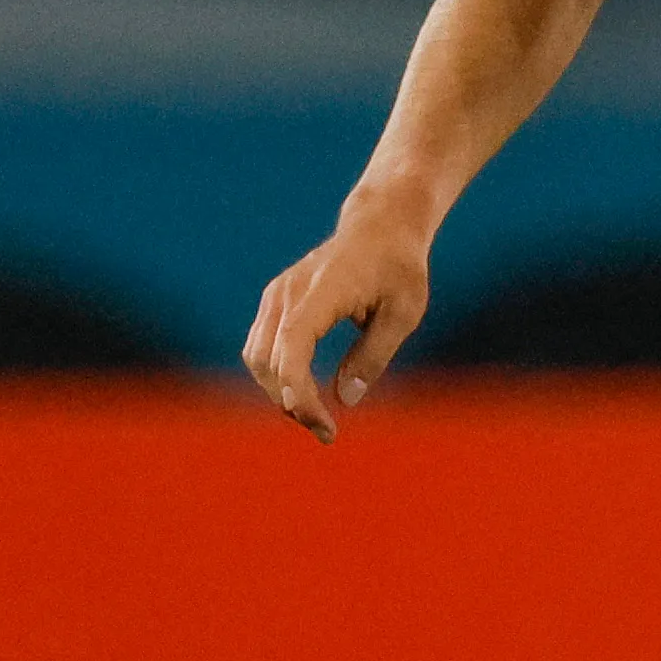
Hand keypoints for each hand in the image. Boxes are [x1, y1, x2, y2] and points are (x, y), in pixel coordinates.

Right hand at [242, 191, 433, 439]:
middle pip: (269, 358)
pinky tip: (303, 396)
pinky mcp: (275, 302)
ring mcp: (277, 295)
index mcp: (324, 289)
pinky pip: (261, 348)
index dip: (297, 385)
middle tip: (327, 432)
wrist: (379, 227)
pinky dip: (276, 377)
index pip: (295, 342)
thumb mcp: (403, 313)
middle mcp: (290, 291)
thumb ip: (373, 355)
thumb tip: (346, 399)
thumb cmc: (398, 268)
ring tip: (316, 419)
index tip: (319, 421)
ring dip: (279, 393)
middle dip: (293, 401)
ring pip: (257, 356)